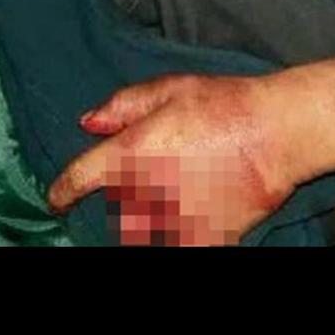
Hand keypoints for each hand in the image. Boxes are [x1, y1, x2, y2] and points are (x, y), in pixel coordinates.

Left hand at [48, 73, 304, 245]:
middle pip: (116, 205)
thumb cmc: (223, 104)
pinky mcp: (203, 237)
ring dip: (148, 219)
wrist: (276, 133)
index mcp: (127, 156)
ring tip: (170, 202)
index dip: (62, 192)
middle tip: (148, 180)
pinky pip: (178, 245)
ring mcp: (171, 220)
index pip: (77, 180)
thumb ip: (123, 107)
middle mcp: (142, 193)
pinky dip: (177, 236)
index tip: (57, 199)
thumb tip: (88, 123)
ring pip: (142, 229)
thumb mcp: (168, 90)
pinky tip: (187, 224)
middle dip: (124, 196)